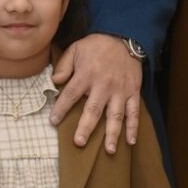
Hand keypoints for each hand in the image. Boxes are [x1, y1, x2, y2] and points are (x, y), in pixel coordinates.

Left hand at [50, 34, 141, 152]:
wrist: (124, 37)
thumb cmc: (97, 46)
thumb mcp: (76, 49)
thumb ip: (64, 65)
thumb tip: (54, 82)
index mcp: (87, 74)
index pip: (71, 95)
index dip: (61, 109)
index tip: (53, 121)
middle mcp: (103, 85)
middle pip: (93, 109)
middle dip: (86, 127)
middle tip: (79, 142)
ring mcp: (120, 90)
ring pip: (115, 115)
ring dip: (112, 134)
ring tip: (108, 150)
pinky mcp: (133, 92)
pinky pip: (134, 112)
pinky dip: (133, 127)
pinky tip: (130, 141)